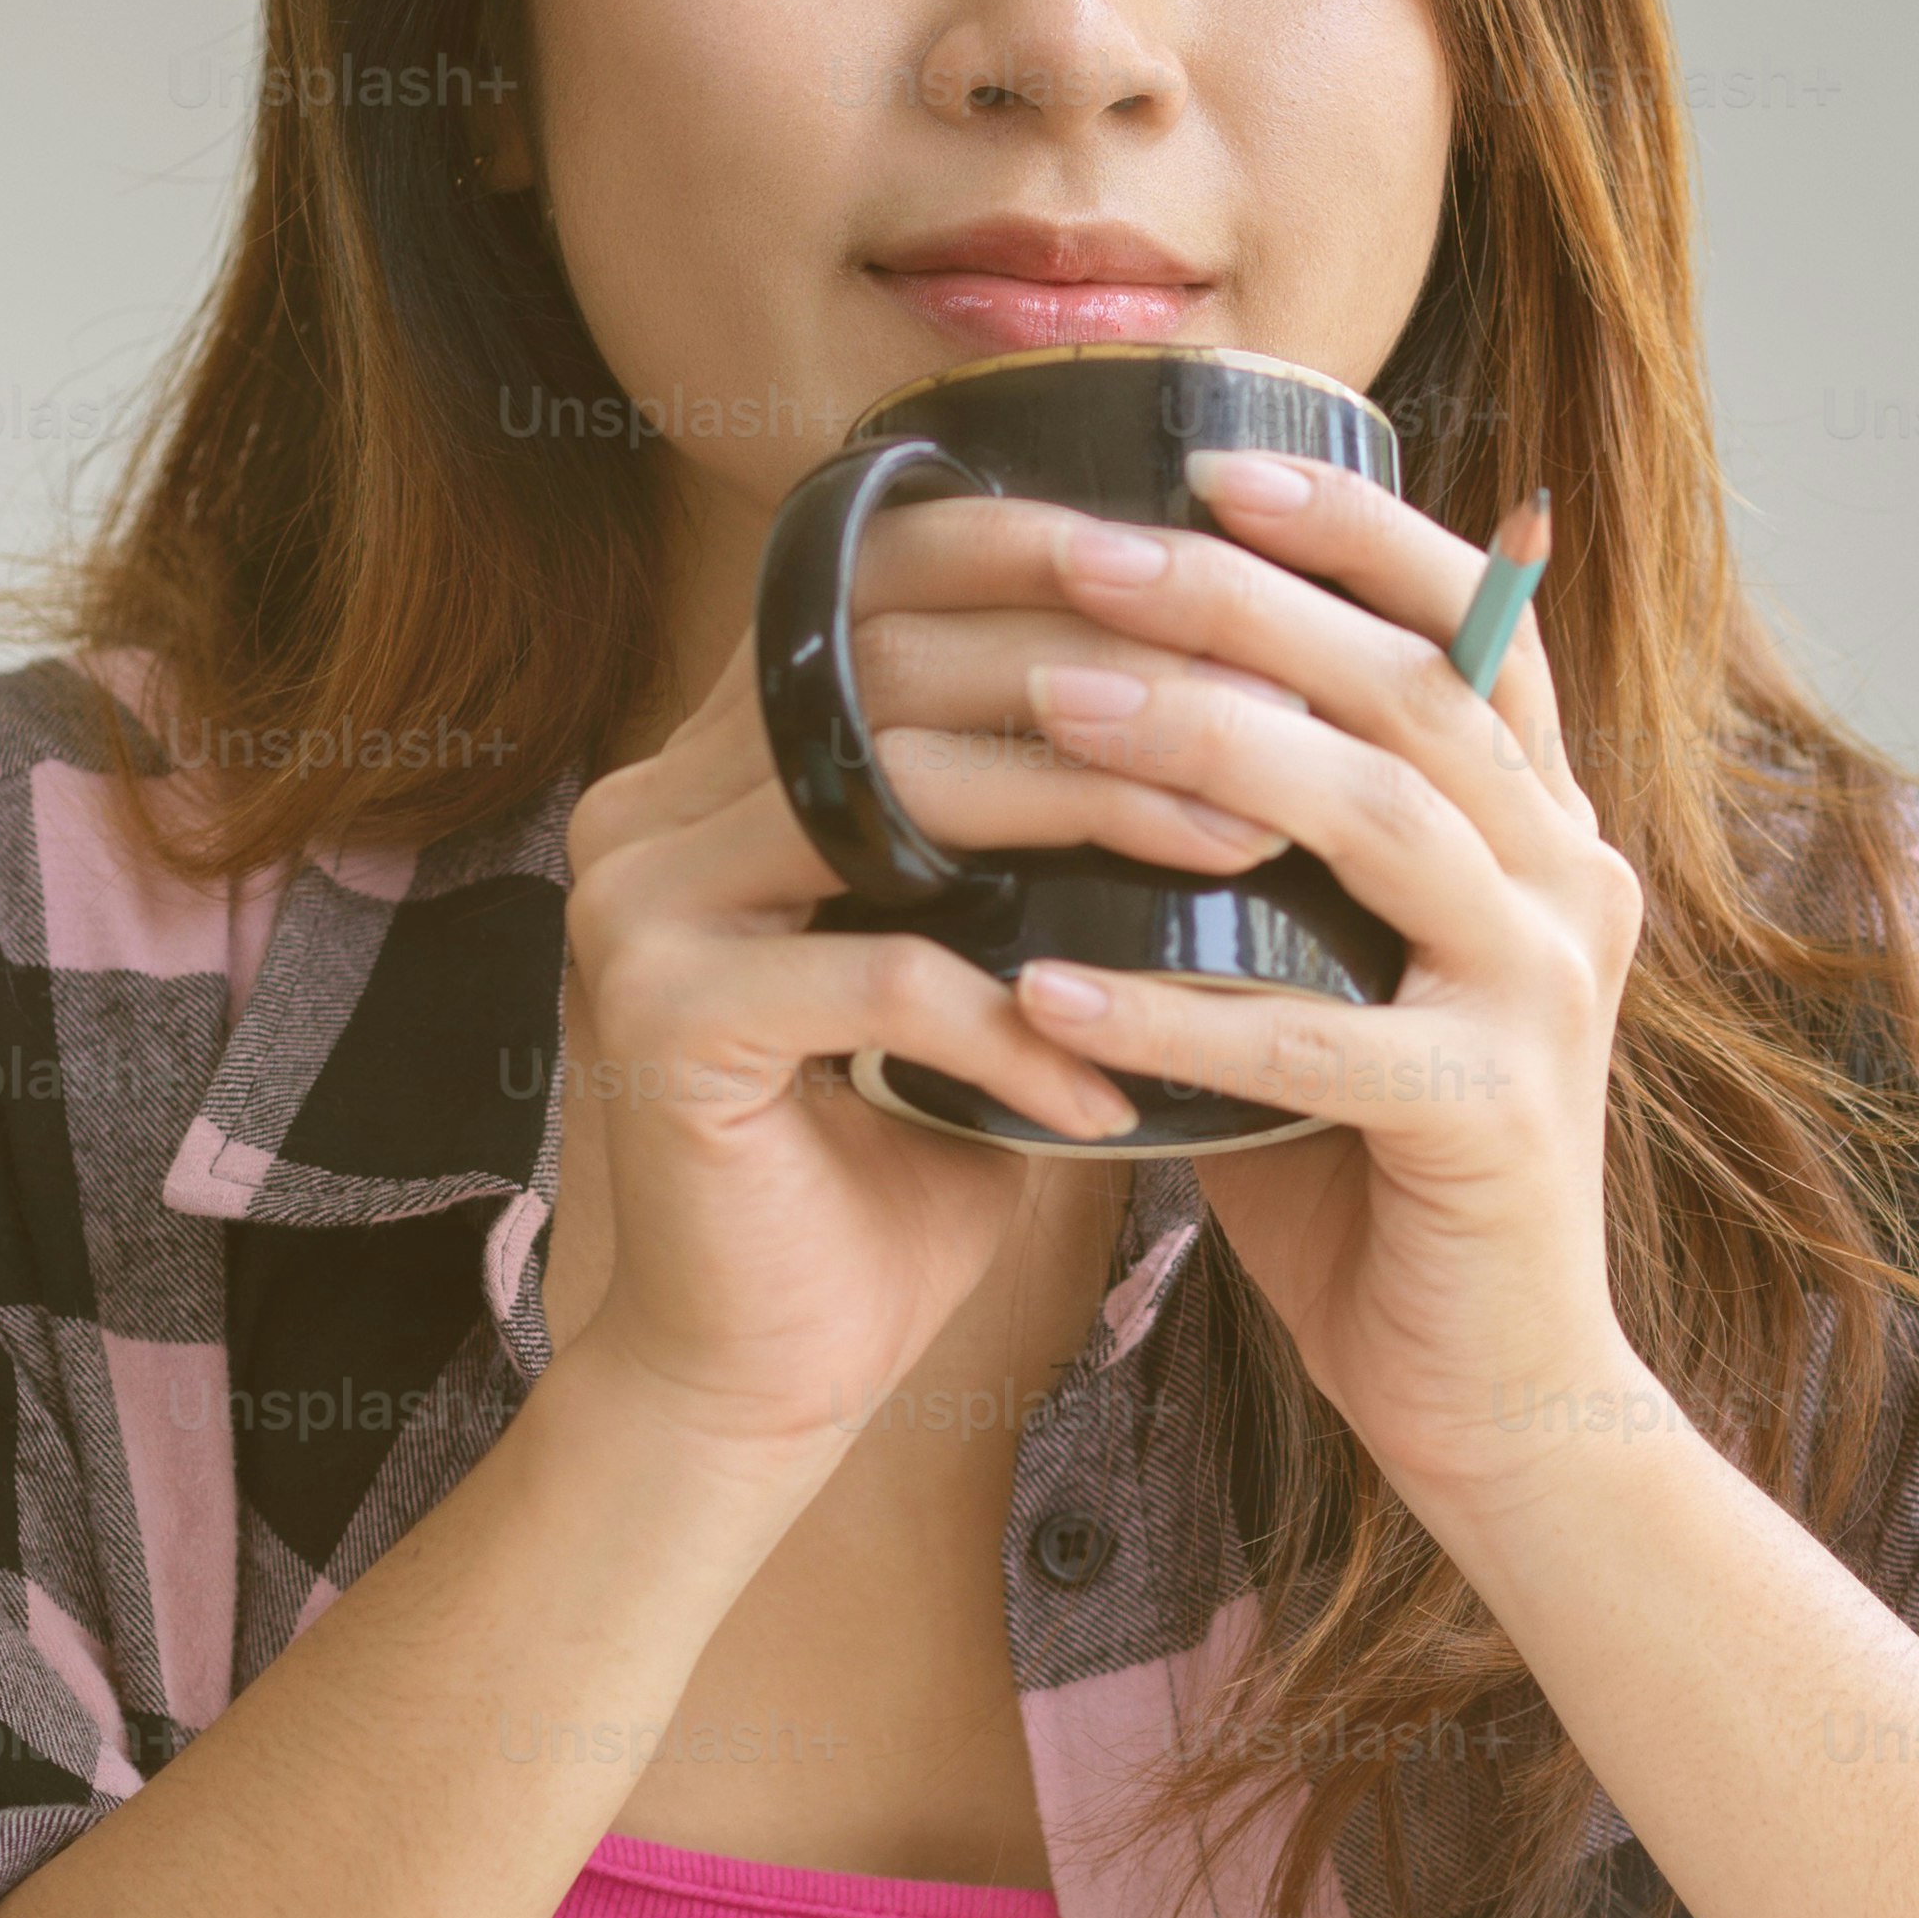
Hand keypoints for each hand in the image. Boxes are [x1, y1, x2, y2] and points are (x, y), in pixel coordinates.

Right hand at [541, 515, 1307, 1461]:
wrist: (766, 1366)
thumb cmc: (897, 1154)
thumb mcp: (982, 955)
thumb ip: (1035, 822)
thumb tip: (1232, 687)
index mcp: (722, 756)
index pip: (876, 578)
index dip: (1042, 551)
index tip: (1228, 584)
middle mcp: (652, 800)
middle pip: (895, 659)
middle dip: (1108, 676)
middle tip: (1279, 714)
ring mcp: (639, 902)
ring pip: (894, 790)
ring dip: (1092, 816)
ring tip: (1242, 858)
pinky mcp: (662, 1018)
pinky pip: (879, 976)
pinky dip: (1016, 1025)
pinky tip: (1117, 1082)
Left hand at [1002, 450, 1665, 1518]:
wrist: (1497, 1397)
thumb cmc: (1378, 1184)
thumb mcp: (1330, 979)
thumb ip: (1266, 860)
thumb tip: (1100, 715)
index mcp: (1544, 832)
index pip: (1469, 628)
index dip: (1352, 530)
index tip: (1212, 460)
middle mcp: (1570, 882)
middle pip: (1407, 687)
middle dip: (1241, 599)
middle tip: (1081, 545)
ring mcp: (1543, 994)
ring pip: (1374, 817)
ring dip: (1200, 747)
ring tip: (1048, 700)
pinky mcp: (1489, 1117)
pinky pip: (1312, 1038)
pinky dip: (1172, 1009)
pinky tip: (1048, 979)